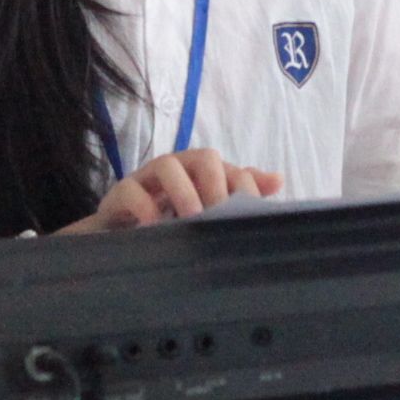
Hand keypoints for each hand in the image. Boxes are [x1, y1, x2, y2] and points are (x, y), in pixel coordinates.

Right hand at [64, 147, 284, 231]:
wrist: (123, 241)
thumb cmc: (170, 224)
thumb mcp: (208, 215)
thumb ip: (241, 196)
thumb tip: (279, 179)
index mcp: (203, 175)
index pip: (231, 169)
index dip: (244, 186)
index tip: (250, 211)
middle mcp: (179, 170)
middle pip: (203, 158)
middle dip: (217, 184)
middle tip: (220, 215)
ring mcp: (148, 180)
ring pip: (168, 167)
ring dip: (184, 191)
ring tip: (192, 218)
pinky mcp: (120, 195)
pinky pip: (131, 191)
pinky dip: (144, 206)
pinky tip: (154, 227)